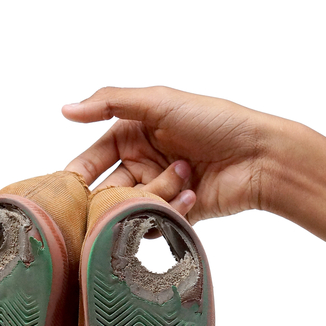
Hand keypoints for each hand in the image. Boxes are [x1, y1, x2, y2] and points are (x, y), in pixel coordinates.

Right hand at [63, 86, 278, 222]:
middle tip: (118, 195)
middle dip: (113, 194)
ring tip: (183, 177)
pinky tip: (194, 194)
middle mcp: (143, 163)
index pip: (92, 160)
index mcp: (134, 135)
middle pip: (107, 190)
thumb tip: (65, 109)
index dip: (79, 175)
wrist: (260, 157)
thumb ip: (109, 103)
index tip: (69, 189)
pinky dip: (169, 212)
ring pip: (130, 209)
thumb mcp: (158, 102)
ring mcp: (159, 190)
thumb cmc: (215, 121)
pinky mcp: (176, 214)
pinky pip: (155, 224)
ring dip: (152, 196)